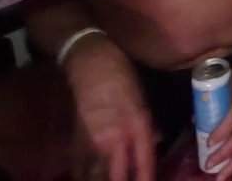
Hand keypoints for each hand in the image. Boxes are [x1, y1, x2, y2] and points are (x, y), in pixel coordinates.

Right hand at [64, 38, 155, 180]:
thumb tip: (155, 141)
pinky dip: (87, 177)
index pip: (144, 160)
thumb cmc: (120, 74)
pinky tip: (90, 179)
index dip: (147, 178)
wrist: (90, 62)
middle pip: (118, 176)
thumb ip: (147, 125)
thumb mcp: (141, 98)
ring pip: (97, 176)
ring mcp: (93, 141)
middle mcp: (115, 137)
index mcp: (136, 125)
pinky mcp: (77, 139)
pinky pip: (82, 168)